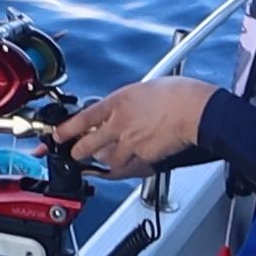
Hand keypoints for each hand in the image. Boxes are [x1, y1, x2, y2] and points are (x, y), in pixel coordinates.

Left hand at [51, 78, 217, 176]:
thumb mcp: (145, 89)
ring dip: (107, 159)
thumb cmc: (180, 94)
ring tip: (113, 154)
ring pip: (108, 159)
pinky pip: (130, 166)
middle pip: (87, 146)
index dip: (66, 130)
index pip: (82, 119)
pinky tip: (134, 159)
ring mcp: (130, 142)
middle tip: (76, 153)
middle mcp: (119, 123)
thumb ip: (127, 103)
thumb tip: (121, 110)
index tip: (57, 135)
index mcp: (118, 102)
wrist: (198, 110)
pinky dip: (129, 165)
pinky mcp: (144, 156)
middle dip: (78, 153)